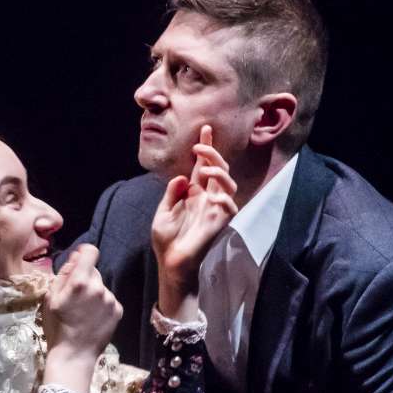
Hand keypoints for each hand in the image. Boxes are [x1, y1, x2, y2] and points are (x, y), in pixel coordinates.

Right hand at [42, 243, 121, 390]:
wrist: (74, 355)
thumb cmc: (57, 327)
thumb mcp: (50, 298)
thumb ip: (64, 274)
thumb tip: (76, 256)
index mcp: (80, 282)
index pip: (91, 252)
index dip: (83, 254)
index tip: (78, 262)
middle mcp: (99, 288)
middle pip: (94, 271)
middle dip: (85, 278)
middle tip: (74, 297)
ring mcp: (111, 300)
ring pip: (101, 286)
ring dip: (93, 292)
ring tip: (82, 311)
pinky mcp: (118, 311)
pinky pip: (108, 299)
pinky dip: (101, 304)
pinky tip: (92, 318)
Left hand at [151, 125, 237, 288]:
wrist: (170, 262)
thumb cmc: (166, 239)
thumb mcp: (163, 211)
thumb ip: (172, 193)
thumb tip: (182, 176)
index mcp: (193, 193)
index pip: (201, 165)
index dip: (205, 147)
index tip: (205, 129)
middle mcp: (207, 197)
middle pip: (217, 169)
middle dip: (212, 154)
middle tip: (198, 148)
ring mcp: (215, 209)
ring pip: (227, 184)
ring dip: (219, 172)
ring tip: (205, 170)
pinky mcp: (220, 223)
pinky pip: (230, 207)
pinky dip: (225, 199)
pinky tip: (214, 197)